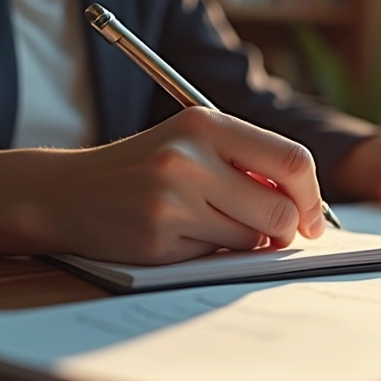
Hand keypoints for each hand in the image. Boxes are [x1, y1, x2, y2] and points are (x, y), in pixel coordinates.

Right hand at [0, 108, 327, 263]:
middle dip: (285, 229)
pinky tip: (180, 236)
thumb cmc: (145, 168)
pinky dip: (211, 252)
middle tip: (273, 234)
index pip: (292, 161)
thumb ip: (248, 164)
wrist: (67, 191)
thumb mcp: (193, 144)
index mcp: (206, 123)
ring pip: (253, 238)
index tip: (313, 219)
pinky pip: (216, 256)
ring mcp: (172, 199)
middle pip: (280, 209)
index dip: (312, 197)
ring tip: (211, 225)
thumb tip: (309, 209)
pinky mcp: (158, 238)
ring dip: (246, 242)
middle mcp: (189, 156)